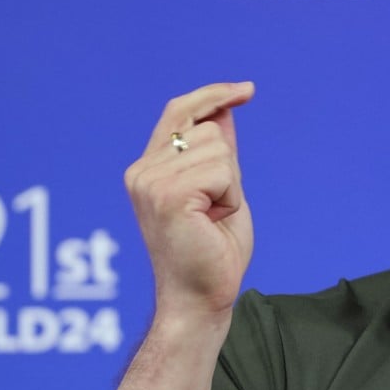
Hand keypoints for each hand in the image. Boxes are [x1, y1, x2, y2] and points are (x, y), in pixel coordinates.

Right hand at [124, 82, 255, 321]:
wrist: (202, 298)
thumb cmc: (213, 251)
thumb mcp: (221, 191)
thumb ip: (217, 153)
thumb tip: (225, 111)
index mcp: (148, 169)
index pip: (179, 112)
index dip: (212, 95)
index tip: (246, 90)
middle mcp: (142, 171)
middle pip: (210, 131)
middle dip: (229, 169)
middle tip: (215, 211)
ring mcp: (150, 182)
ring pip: (220, 150)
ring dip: (231, 186)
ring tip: (212, 219)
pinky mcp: (168, 195)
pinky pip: (223, 171)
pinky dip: (232, 197)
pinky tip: (214, 222)